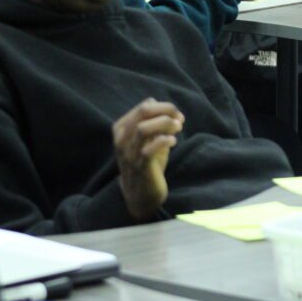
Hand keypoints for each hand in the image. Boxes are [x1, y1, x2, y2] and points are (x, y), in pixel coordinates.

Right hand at [112, 98, 184, 220]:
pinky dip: (164, 141)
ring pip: (143, 128)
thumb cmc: (146, 162)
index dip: (164, 107)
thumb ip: (154, 122)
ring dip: (165, 124)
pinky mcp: (139, 167)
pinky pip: (149, 149)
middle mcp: (121, 139)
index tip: (177, 116)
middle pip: (143, 112)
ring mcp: (129, 153)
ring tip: (178, 128)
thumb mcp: (148, 139)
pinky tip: (172, 142)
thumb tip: (165, 106)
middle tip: (180, 119)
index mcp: (121, 128)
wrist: (140, 194)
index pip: (143, 106)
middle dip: (166, 111)